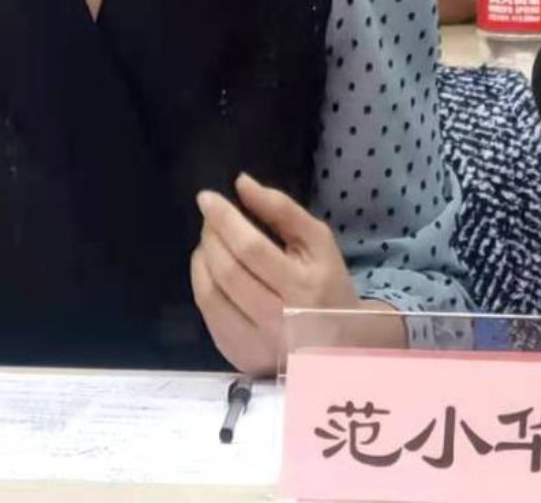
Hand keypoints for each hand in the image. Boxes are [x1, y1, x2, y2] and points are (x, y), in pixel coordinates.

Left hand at [191, 173, 362, 375]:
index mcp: (303, 288)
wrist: (339, 345)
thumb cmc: (327, 284)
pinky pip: (208, 316)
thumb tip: (241, 183)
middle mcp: (278, 320)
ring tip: (210, 242)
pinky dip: (203, 285)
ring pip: (210, 295)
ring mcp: (256, 343)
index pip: (251, 249)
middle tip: (211, 219)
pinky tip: (212, 271)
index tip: (206, 198)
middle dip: (211, 236)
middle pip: (227, 271)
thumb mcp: (317, 241)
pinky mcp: (240, 356)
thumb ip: (281, 209)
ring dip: (202, 259)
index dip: (224, 219)